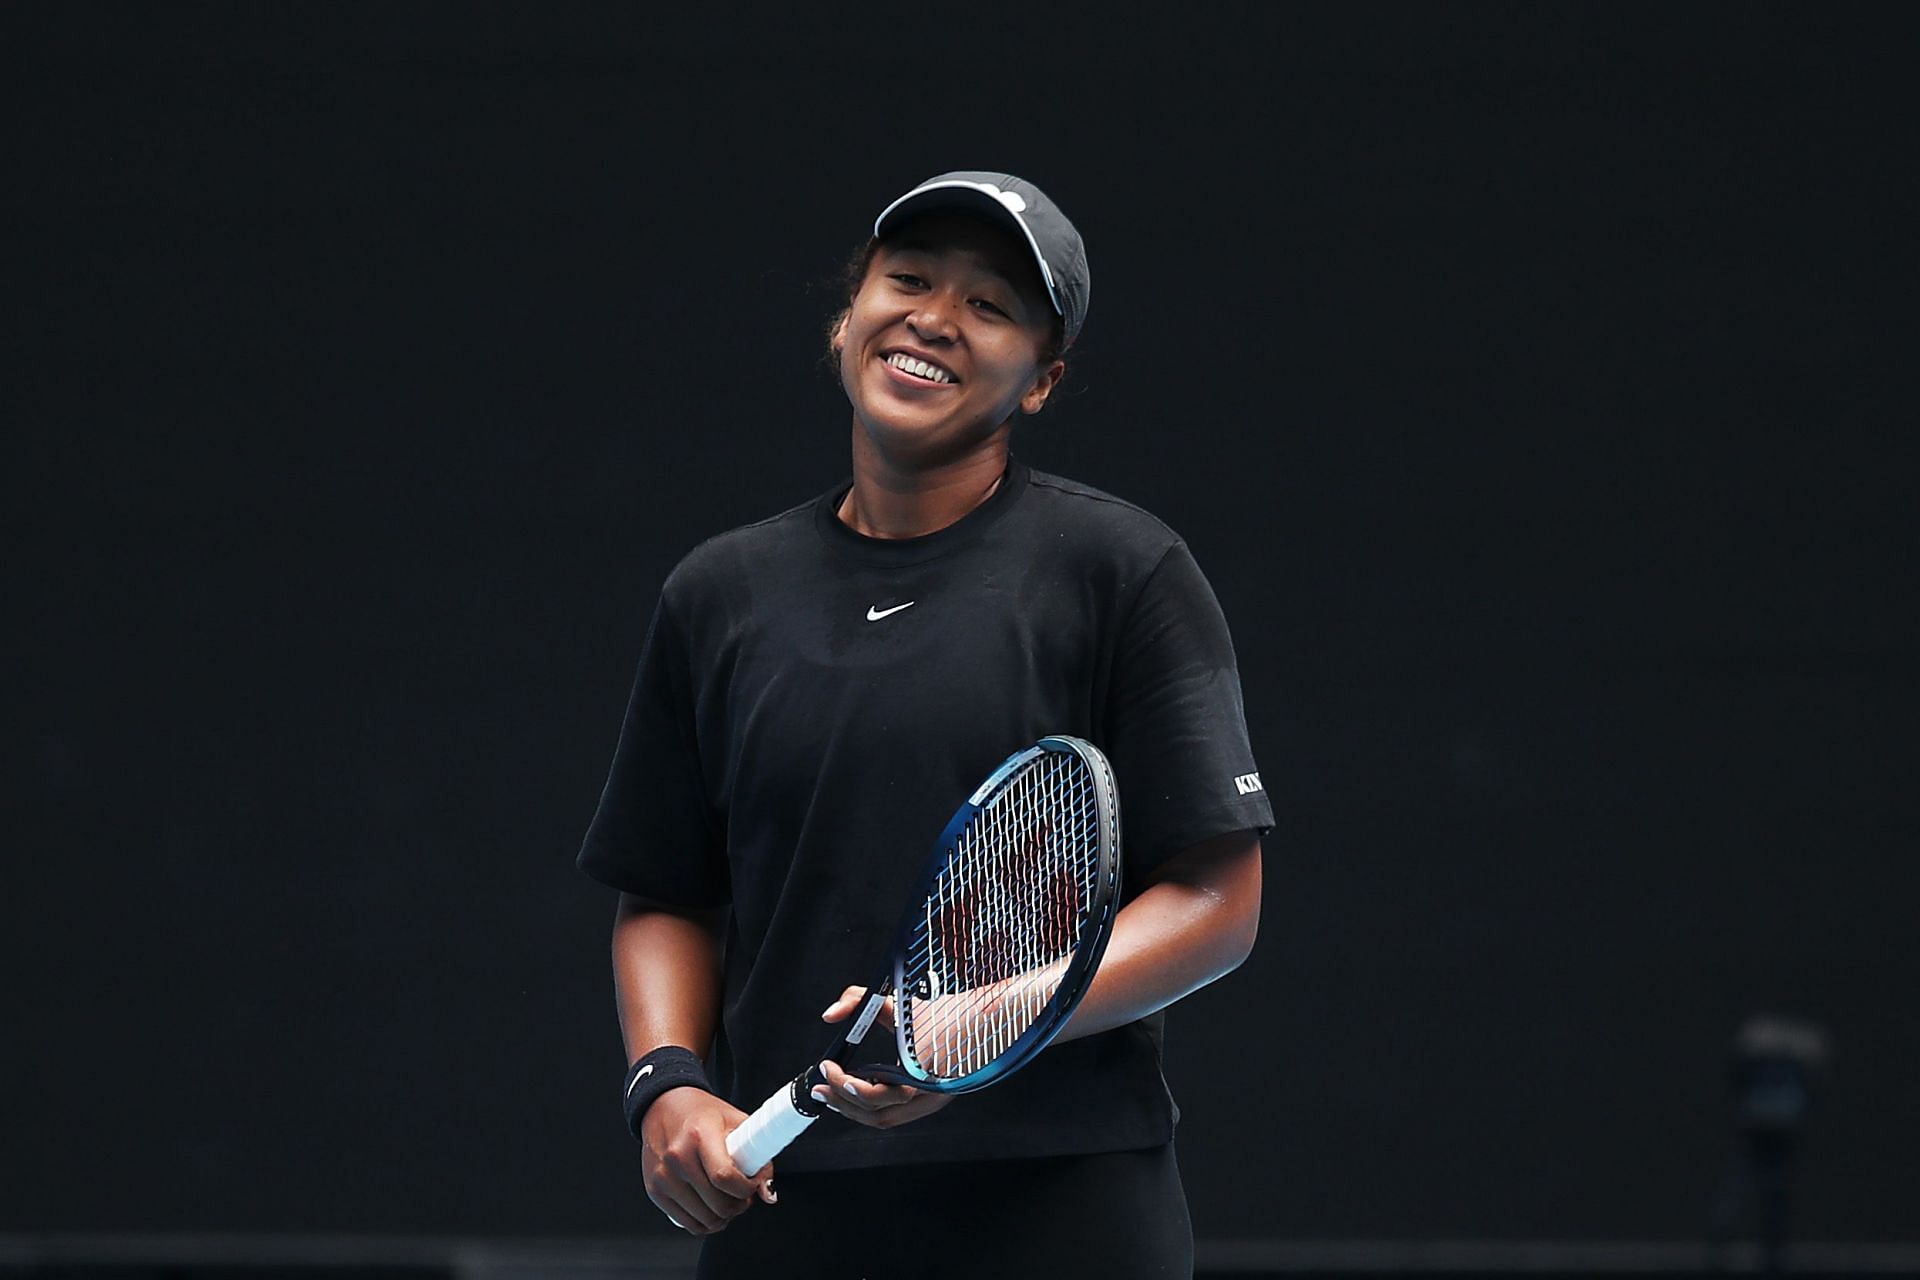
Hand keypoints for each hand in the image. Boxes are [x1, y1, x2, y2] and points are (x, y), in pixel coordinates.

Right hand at [639, 1086, 775, 1234]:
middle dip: (739, 1205)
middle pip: (718, 1204)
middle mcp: (678, 1156)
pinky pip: (688, 1223)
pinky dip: (705, 1223)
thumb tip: (767, 1192)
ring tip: (728, 1199)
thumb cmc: (701, 1113)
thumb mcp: (735, 1122)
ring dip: (724, 1216)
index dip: (746, 1189)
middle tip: (743, 1194)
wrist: (663, 1106)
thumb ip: (758, 1155)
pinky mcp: (654, 1190)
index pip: (725, 1177)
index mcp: (700, 1135)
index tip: (752, 1184)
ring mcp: (663, 1176)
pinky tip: (712, 1208)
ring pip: (705, 1219)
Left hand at [813, 986, 954, 1129]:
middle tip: (819, 1088)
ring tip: (833, 1093)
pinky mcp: (933, 1100)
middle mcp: (929, 1097)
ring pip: (887, 1119)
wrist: (985, 1019)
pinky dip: (874, 1105)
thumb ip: (858, 1000)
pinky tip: (860, 1090)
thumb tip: (829, 1016)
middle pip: (878, 1116)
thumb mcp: (897, 1000)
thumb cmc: (944, 1011)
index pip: (874, 1096)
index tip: (826, 1065)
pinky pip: (898, 1113)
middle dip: (843, 1102)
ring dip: (855, 1108)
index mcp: (921, 1077)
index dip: (844, 1085)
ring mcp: (933, 1102)